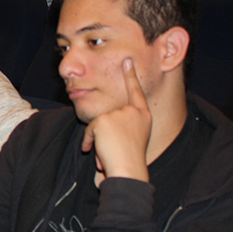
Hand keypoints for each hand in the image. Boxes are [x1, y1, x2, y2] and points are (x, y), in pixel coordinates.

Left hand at [81, 58, 151, 182]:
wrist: (128, 170)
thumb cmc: (130, 160)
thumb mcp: (132, 139)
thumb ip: (123, 128)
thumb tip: (104, 129)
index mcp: (143, 115)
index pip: (136, 92)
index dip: (131, 76)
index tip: (127, 61)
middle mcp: (133, 112)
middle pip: (109, 114)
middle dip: (104, 133)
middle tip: (113, 149)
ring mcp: (119, 114)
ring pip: (98, 123)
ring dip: (98, 140)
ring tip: (108, 153)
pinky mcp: (104, 119)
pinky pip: (89, 130)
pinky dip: (89, 142)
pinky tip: (96, 151)